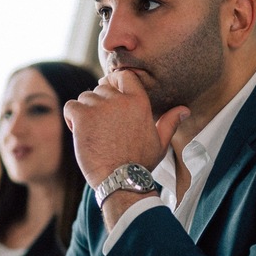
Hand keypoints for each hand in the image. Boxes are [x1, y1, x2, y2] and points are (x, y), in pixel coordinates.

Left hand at [63, 69, 187, 186]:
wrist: (121, 180)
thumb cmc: (141, 163)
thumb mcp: (161, 142)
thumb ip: (170, 122)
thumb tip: (185, 110)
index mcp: (139, 102)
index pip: (124, 75)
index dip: (114, 81)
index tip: (110, 93)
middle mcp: (120, 100)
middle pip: (102, 87)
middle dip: (99, 102)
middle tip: (102, 124)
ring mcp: (100, 107)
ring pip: (85, 97)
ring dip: (85, 111)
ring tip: (92, 131)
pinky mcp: (83, 117)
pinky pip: (71, 106)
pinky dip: (72, 117)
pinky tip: (78, 131)